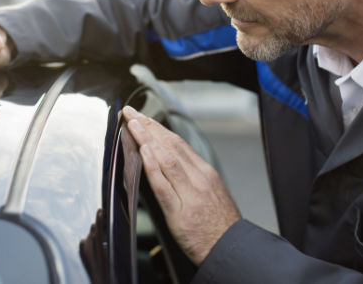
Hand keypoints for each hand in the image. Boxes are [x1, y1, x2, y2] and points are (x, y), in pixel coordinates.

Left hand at [122, 105, 240, 265]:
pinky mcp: (180, 213)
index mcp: (205, 173)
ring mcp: (190, 195)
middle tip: (131, 112)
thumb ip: (191, 178)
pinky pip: (163, 186)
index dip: (157, 128)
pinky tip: (143, 153)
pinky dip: (152, 167)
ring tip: (132, 124)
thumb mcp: (211, 193)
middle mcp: (198, 179)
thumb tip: (168, 163)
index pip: (178, 143)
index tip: (143, 117)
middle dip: (149, 127)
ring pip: (166, 160)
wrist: (231, 249)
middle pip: (170, 146)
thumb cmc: (219, 225)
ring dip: (147, 139)